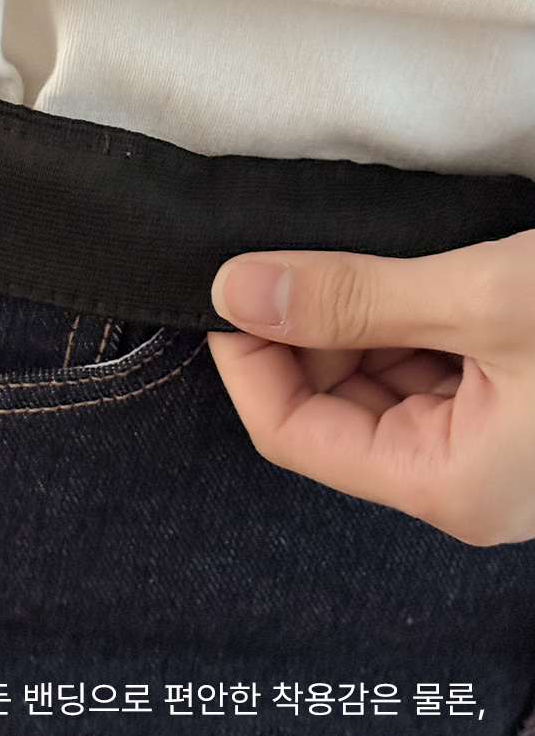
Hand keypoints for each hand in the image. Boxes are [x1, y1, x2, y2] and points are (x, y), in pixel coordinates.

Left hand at [208, 231, 534, 545]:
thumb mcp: (485, 299)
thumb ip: (357, 296)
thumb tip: (238, 291)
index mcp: (447, 485)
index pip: (291, 433)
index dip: (249, 358)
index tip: (230, 285)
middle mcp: (463, 482)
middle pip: (330, 406)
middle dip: (303, 328)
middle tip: (294, 251)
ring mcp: (490, 447)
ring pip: (377, 380)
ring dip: (357, 315)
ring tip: (370, 250)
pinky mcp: (514, 407)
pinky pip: (428, 367)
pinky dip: (405, 317)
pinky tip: (414, 268)